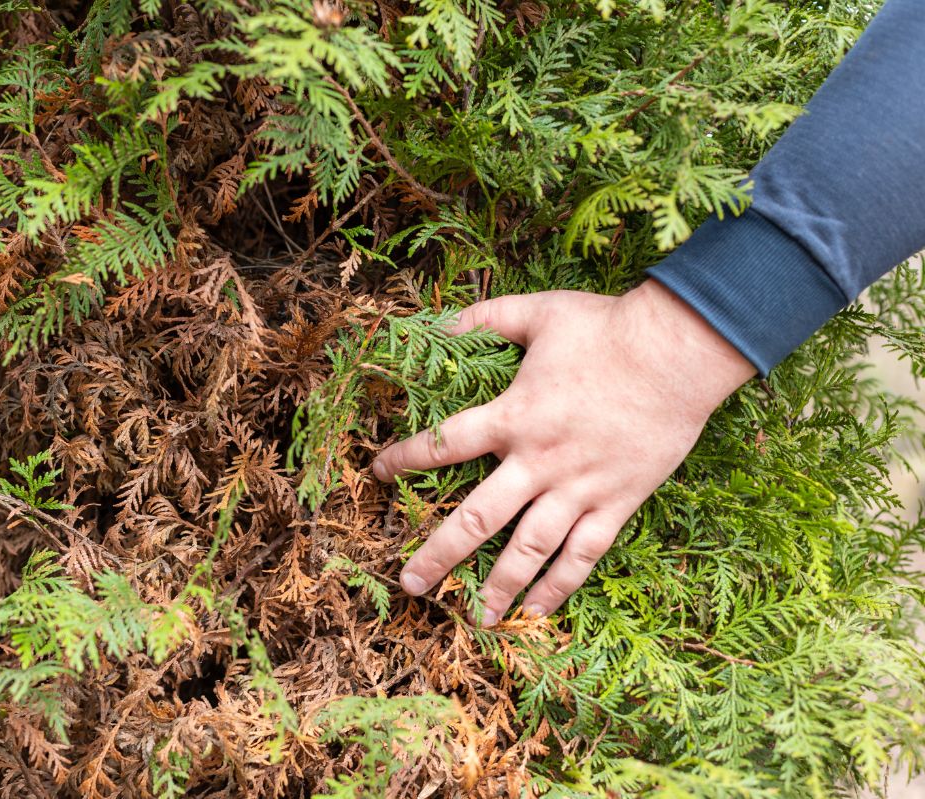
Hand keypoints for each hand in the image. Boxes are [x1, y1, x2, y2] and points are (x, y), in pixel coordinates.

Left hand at [371, 279, 756, 625]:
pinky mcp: (618, 502)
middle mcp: (539, 461)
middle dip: (439, 553)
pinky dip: (560, 585)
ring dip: (499, 585)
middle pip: (478, 518)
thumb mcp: (537, 311)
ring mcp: (579, 488)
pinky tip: (538, 612)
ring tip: (476, 618)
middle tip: (410, 583)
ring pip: (529, 548)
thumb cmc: (608, 328)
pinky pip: (584, 554)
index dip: (407, 459)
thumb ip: (484, 318)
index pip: (444, 444)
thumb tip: (438, 324)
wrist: (680, 352)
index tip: (379, 472)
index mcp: (513, 416)